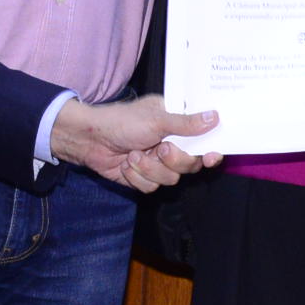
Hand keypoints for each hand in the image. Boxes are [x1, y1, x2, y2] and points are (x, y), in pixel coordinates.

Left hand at [51, 95, 216, 191]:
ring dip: (150, 169)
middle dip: (174, 160)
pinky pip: (152, 187)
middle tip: (161, 149)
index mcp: (177, 125)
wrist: (89, 139)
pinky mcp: (144, 177)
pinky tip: (126, 165)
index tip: (210, 156)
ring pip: (170, 179)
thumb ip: (186, 123)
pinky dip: (137, 177)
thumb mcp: (156, 119)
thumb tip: (215, 117)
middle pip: (190, 165)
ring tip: (133, 155)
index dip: (210, 151)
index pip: (203, 141)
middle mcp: (171, 144)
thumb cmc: (121, 121)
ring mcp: (157, 163)